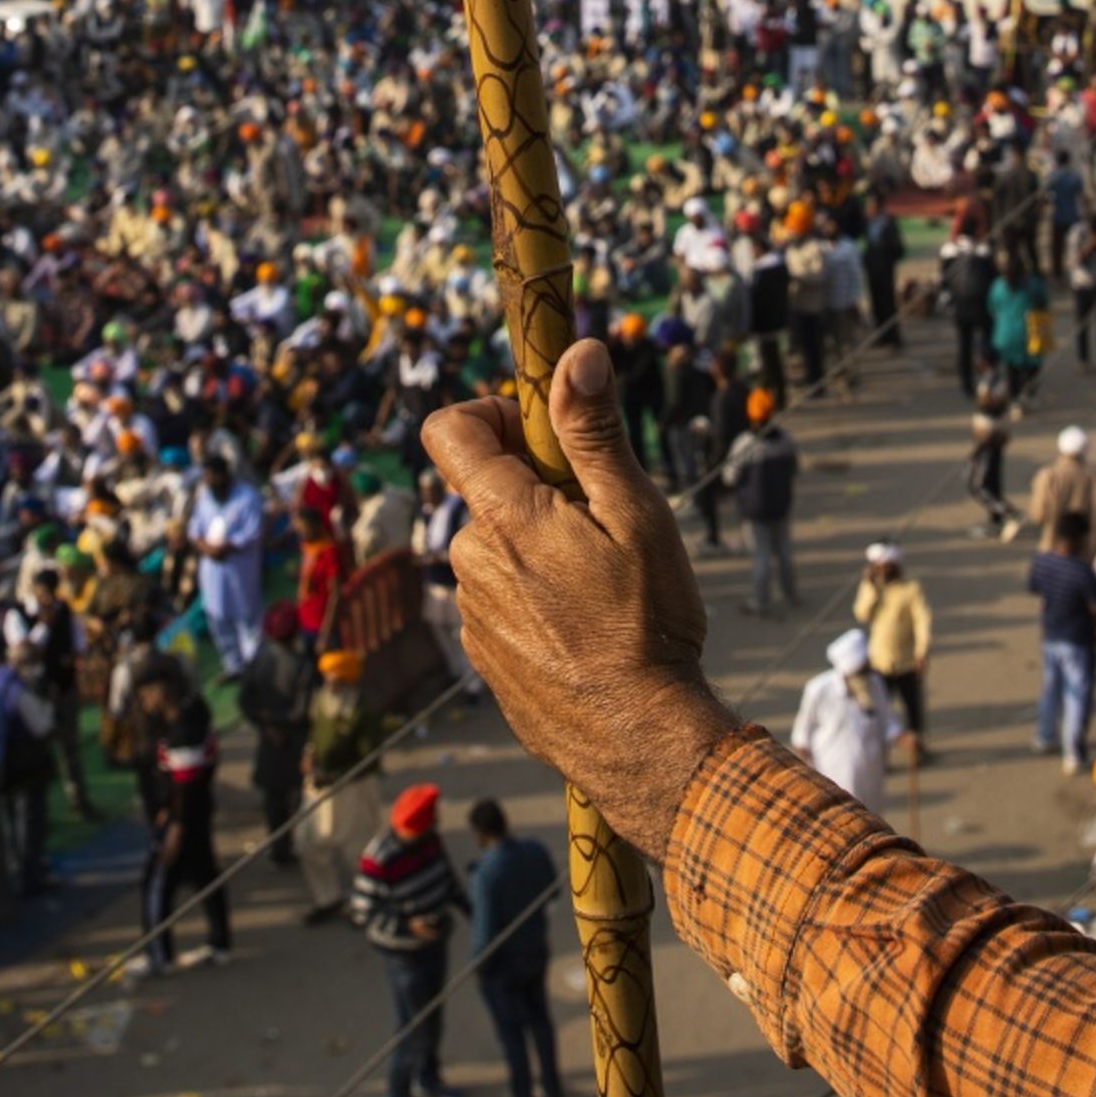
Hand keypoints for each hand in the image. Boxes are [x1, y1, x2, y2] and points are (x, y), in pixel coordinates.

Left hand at [425, 342, 736, 854]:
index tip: (538, 432)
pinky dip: (534, 598)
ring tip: (601, 588)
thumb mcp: (637, 516)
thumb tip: (577, 354)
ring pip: (497, 549)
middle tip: (601, 525)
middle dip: (535, 490)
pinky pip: (501, 600)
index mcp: (503, 517)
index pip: (447, 430)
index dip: (489, 413)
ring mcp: (471, 613)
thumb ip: (594, 433)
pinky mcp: (482, 657)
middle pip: (486, 492)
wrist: (640, 742)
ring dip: (537, 549)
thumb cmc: (649, 625)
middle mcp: (469, 561)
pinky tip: (585, 629)